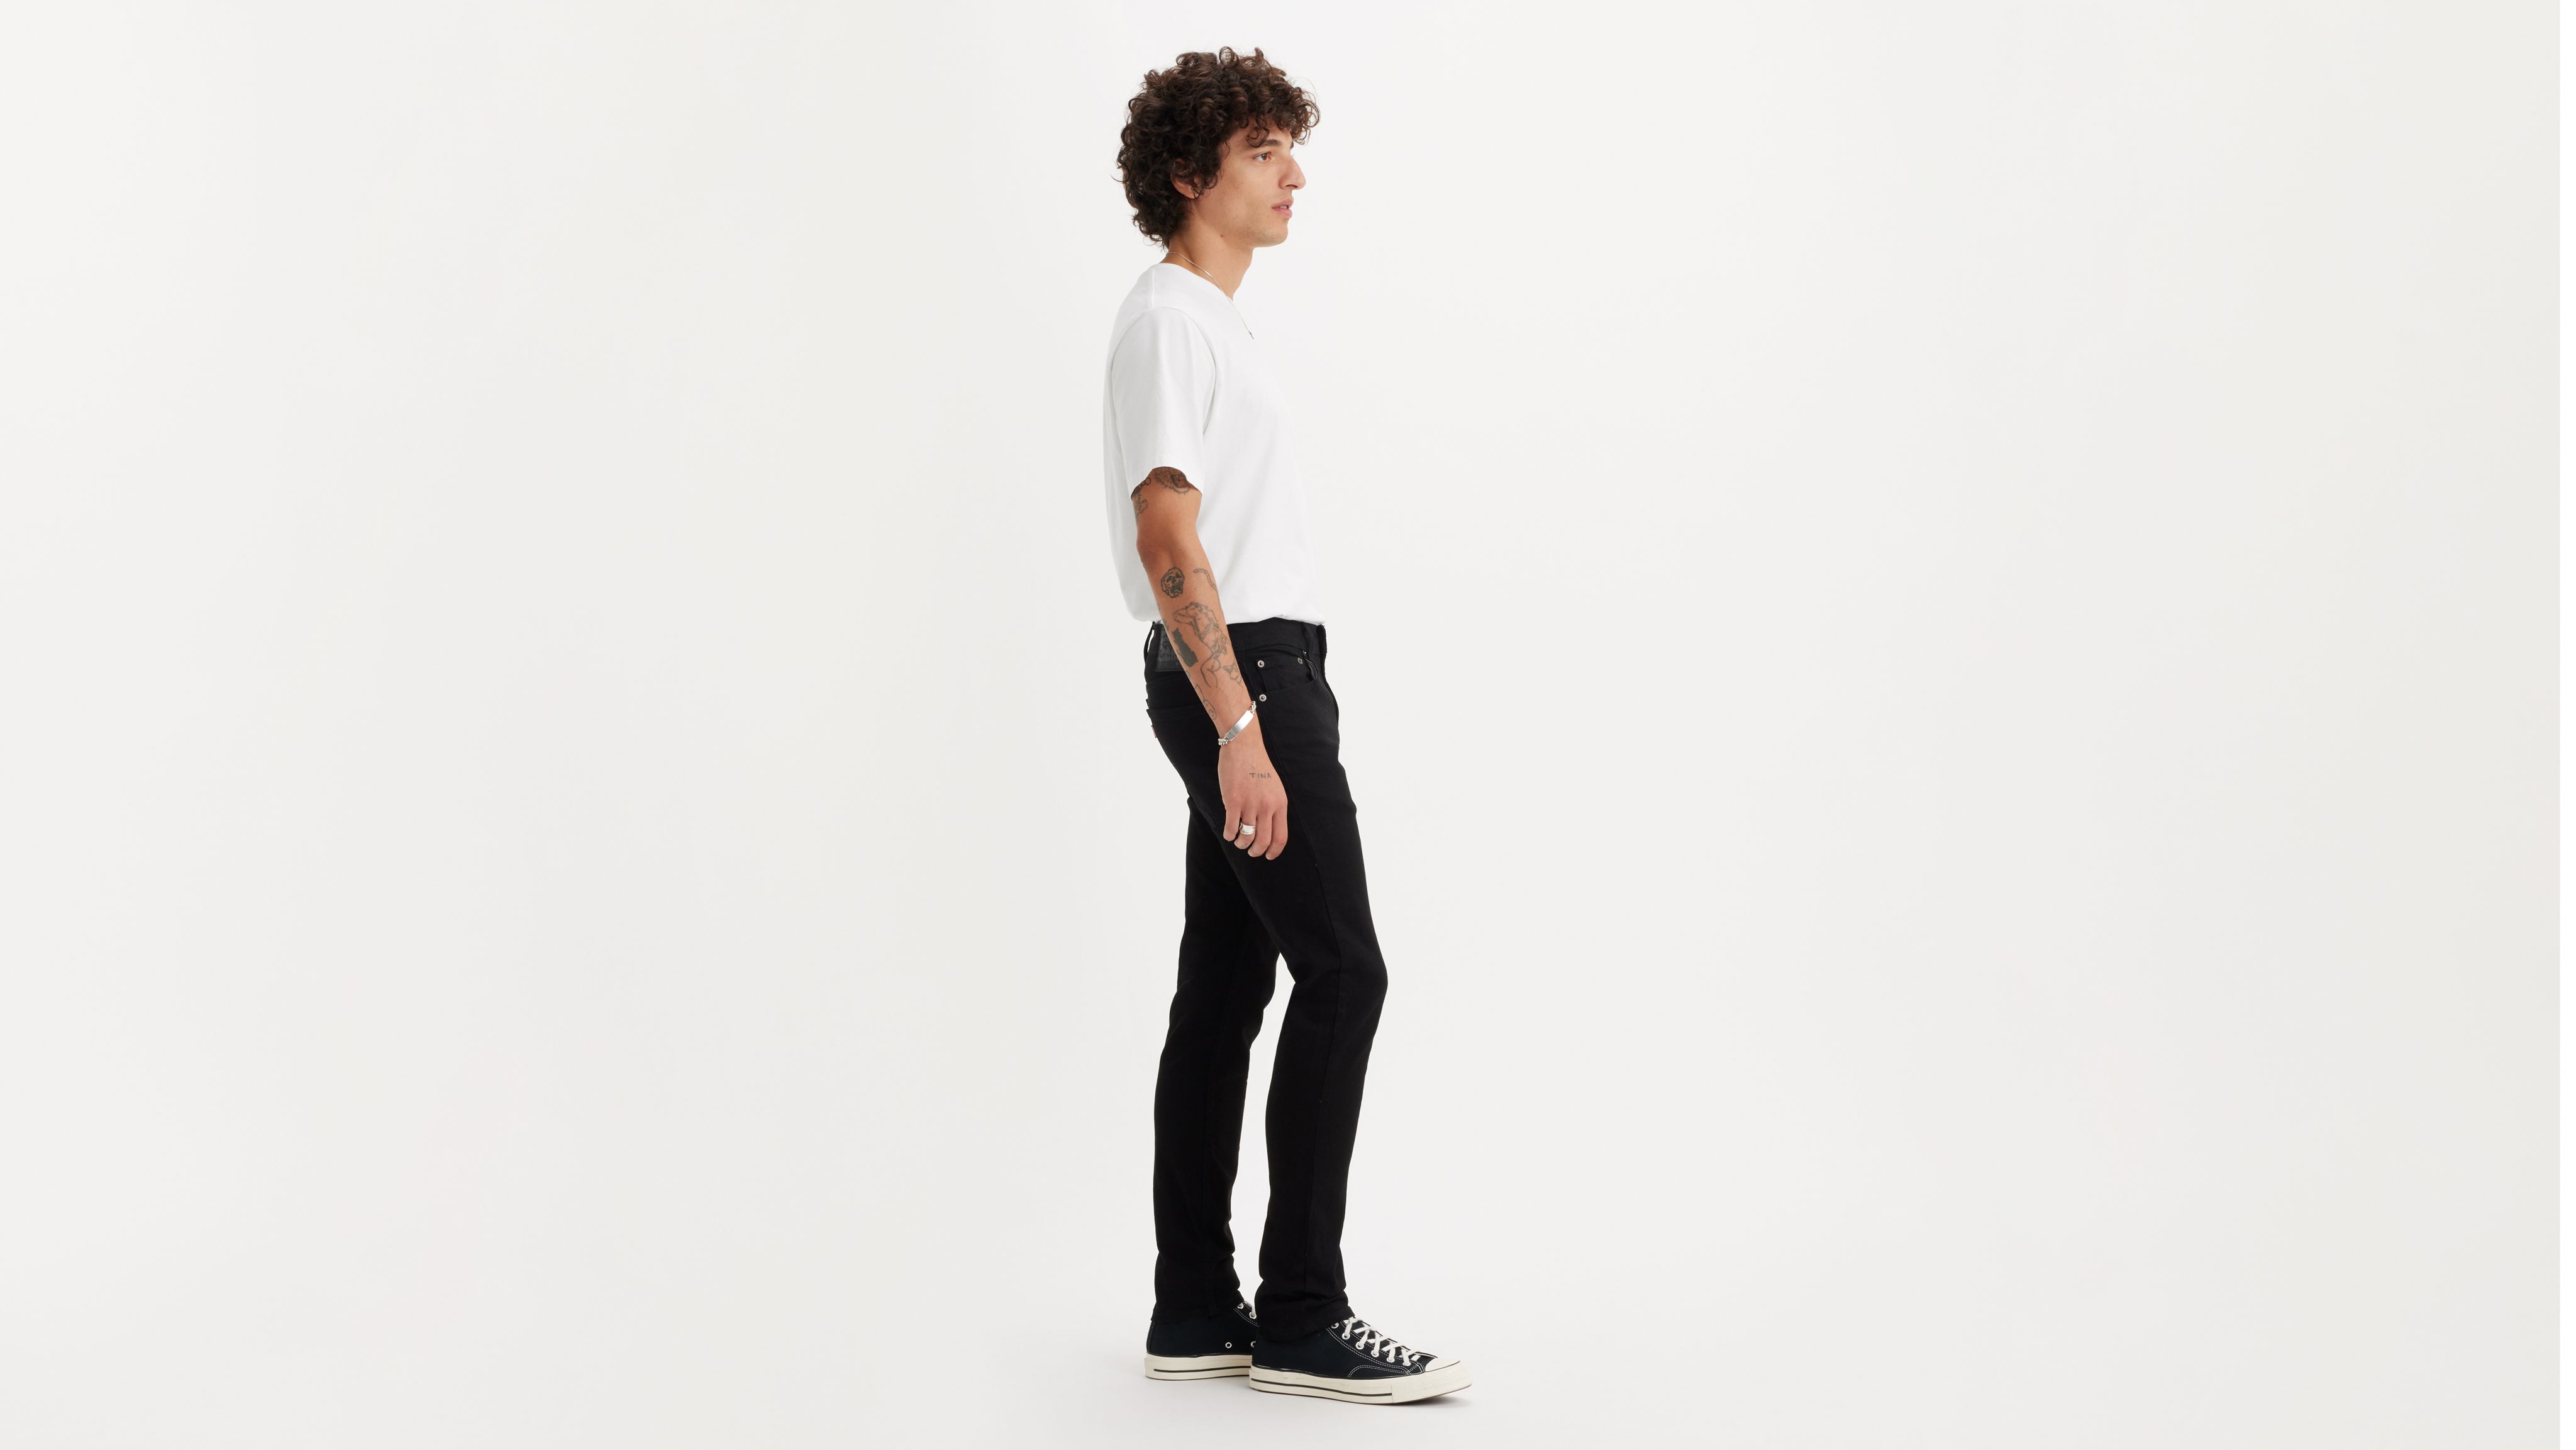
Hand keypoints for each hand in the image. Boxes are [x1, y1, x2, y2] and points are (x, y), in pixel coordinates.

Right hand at [1217, 723, 1288, 859]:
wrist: (1244, 747)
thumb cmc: (1258, 766)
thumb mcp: (1275, 787)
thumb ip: (1274, 807)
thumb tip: (1269, 829)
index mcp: (1280, 804)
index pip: (1280, 837)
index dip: (1273, 851)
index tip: (1267, 856)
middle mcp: (1267, 807)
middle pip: (1263, 841)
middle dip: (1255, 851)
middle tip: (1250, 851)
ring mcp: (1250, 804)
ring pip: (1246, 837)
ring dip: (1241, 844)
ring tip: (1237, 841)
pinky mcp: (1233, 801)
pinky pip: (1231, 827)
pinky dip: (1228, 834)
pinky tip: (1228, 833)